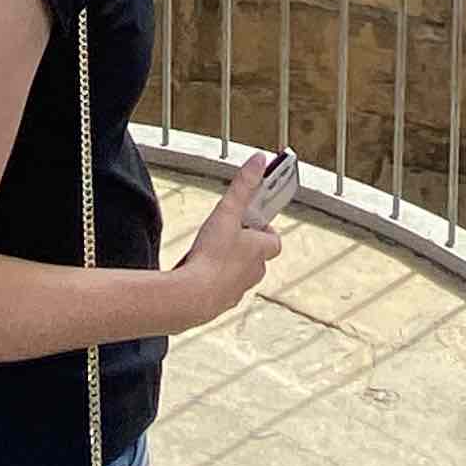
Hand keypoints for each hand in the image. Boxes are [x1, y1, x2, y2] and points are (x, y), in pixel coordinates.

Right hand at [172, 161, 288, 324]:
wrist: (191, 297)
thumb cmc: (212, 257)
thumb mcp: (226, 212)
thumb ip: (243, 186)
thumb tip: (259, 162)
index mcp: (261, 251)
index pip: (274, 239)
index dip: (264, 228)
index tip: (252, 219)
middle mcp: (254, 272)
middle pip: (257, 256)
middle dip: (245, 244)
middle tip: (227, 232)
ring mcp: (238, 290)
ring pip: (239, 273)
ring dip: (229, 263)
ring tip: (208, 252)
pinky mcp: (220, 303)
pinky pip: (221, 289)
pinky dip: (213, 280)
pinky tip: (196, 272)